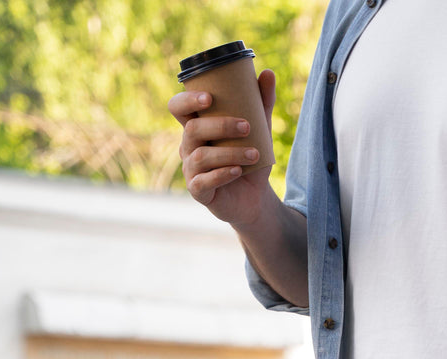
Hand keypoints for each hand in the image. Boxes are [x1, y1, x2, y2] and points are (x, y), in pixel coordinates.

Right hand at [168, 71, 275, 226]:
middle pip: (192, 129)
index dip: (187, 100)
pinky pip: (204, 182)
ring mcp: (191, 170)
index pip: (178, 107)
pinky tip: (238, 171)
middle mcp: (188, 147)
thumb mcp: (260, 131)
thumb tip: (268, 73)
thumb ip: (262, 104)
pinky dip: (222, 174)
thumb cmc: (251, 160)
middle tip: (247, 127)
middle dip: (220, 126)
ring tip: (255, 154)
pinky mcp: (198, 191)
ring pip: (201, 156)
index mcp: (196, 127)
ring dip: (230, 153)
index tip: (210, 98)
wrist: (255, 198)